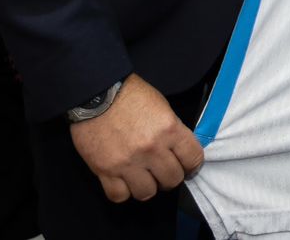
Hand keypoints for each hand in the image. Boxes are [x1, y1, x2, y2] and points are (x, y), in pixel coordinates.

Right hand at [69, 73, 203, 202]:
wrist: (95, 93)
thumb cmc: (130, 94)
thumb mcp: (162, 106)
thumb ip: (172, 130)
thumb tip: (179, 151)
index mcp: (169, 130)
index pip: (193, 159)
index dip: (191, 164)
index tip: (186, 165)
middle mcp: (151, 149)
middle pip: (172, 179)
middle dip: (170, 176)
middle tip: (161, 170)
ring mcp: (128, 162)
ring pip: (147, 193)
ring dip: (147, 186)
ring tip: (142, 176)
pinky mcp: (105, 170)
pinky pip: (119, 195)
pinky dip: (123, 191)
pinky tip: (123, 180)